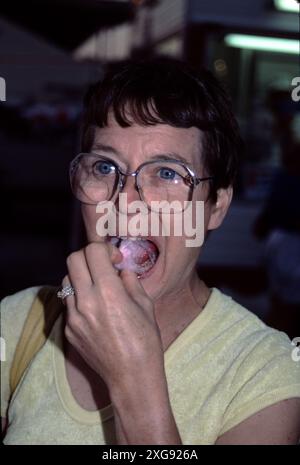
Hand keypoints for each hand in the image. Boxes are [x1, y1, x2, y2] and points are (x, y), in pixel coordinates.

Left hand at [62, 242, 163, 392]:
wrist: (132, 377)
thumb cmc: (145, 341)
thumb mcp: (145, 305)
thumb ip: (130, 281)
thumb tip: (120, 269)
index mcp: (108, 292)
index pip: (93, 251)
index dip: (105, 249)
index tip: (115, 260)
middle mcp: (86, 301)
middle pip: (73, 260)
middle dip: (89, 256)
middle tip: (103, 266)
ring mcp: (74, 316)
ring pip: (66, 280)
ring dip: (81, 276)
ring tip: (97, 287)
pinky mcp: (69, 329)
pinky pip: (68, 302)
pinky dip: (79, 296)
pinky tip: (95, 308)